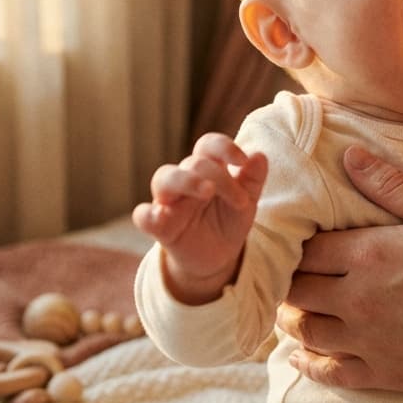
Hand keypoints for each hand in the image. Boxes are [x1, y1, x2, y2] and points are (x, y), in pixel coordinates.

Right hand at [131, 133, 267, 304]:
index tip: (242, 161)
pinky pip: (143, 215)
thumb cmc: (227, 221)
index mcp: (208, 170)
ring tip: (206, 192)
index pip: (208, 145)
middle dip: (219, 177)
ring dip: (185, 181)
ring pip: (163, 178)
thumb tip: (259, 155)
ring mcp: (170, 201)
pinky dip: (147, 214)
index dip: (223, 147)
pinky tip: (160, 216)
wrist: (217, 257)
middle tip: (240, 200)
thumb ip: (252, 180)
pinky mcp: (160, 227)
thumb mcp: (246, 202)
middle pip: (192, 163)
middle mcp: (185, 180)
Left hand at [277, 146, 402, 392]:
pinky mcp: (381, 373)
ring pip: (305, 330)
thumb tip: (349, 155)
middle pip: (297, 289)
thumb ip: (391, 184)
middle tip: (292, 272)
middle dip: (290, 278)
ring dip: (292, 317)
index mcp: (368, 255)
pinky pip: (329, 373)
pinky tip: (302, 356)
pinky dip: (308, 364)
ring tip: (294, 308)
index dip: (299, 244)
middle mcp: (356, 299)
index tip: (300, 241)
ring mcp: (366, 340)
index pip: (308, 249)